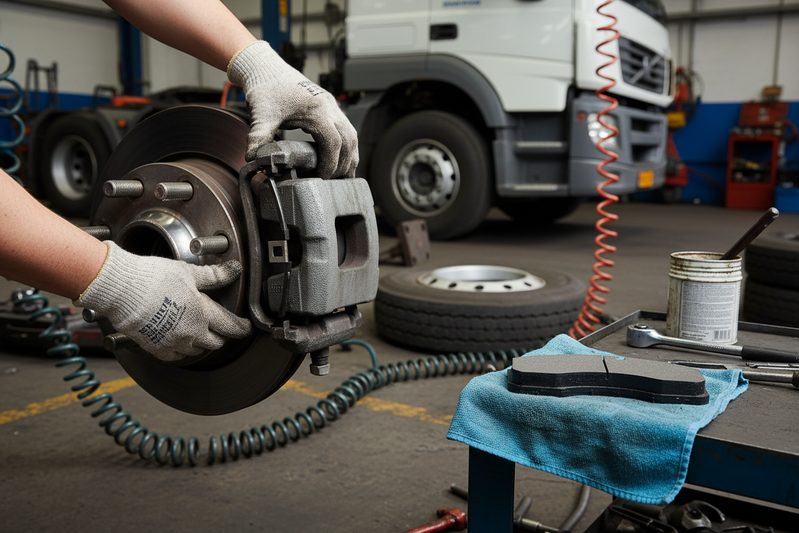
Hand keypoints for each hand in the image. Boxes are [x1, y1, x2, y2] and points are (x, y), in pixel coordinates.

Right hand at [77, 242, 251, 361]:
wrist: (121, 290)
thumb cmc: (152, 278)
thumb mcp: (188, 272)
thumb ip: (214, 275)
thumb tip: (233, 270)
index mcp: (202, 314)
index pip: (230, 326)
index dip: (241, 328)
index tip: (245, 327)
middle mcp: (191, 333)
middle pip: (215, 343)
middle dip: (221, 336)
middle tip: (221, 328)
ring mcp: (173, 343)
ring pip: (196, 351)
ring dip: (201, 343)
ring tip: (198, 332)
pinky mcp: (156, 348)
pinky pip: (175, 357)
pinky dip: (181, 350)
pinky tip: (178, 340)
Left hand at [227, 40, 357, 178]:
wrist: (267, 67)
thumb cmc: (265, 88)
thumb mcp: (261, 114)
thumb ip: (259, 137)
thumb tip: (252, 159)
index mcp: (317, 109)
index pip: (333, 143)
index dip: (330, 164)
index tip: (321, 178)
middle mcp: (330, 107)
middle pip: (349, 141)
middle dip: (343, 164)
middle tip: (332, 182)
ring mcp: (332, 107)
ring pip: (352, 136)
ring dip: (350, 157)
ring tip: (341, 177)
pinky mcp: (330, 108)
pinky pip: (347, 131)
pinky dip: (347, 148)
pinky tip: (341, 161)